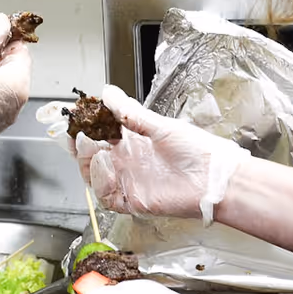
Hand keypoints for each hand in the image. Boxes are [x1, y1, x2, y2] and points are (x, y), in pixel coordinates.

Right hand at [74, 85, 250, 222]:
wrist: (215, 178)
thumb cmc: (197, 151)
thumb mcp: (161, 126)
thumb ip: (131, 112)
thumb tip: (108, 92)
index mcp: (133, 142)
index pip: (99, 135)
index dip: (85, 128)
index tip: (77, 118)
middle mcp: (128, 162)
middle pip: (91, 157)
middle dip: (81, 146)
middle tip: (79, 134)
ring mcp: (129, 181)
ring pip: (94, 177)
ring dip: (88, 163)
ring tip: (93, 147)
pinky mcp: (133, 200)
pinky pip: (108, 196)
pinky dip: (100, 182)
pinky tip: (105, 166)